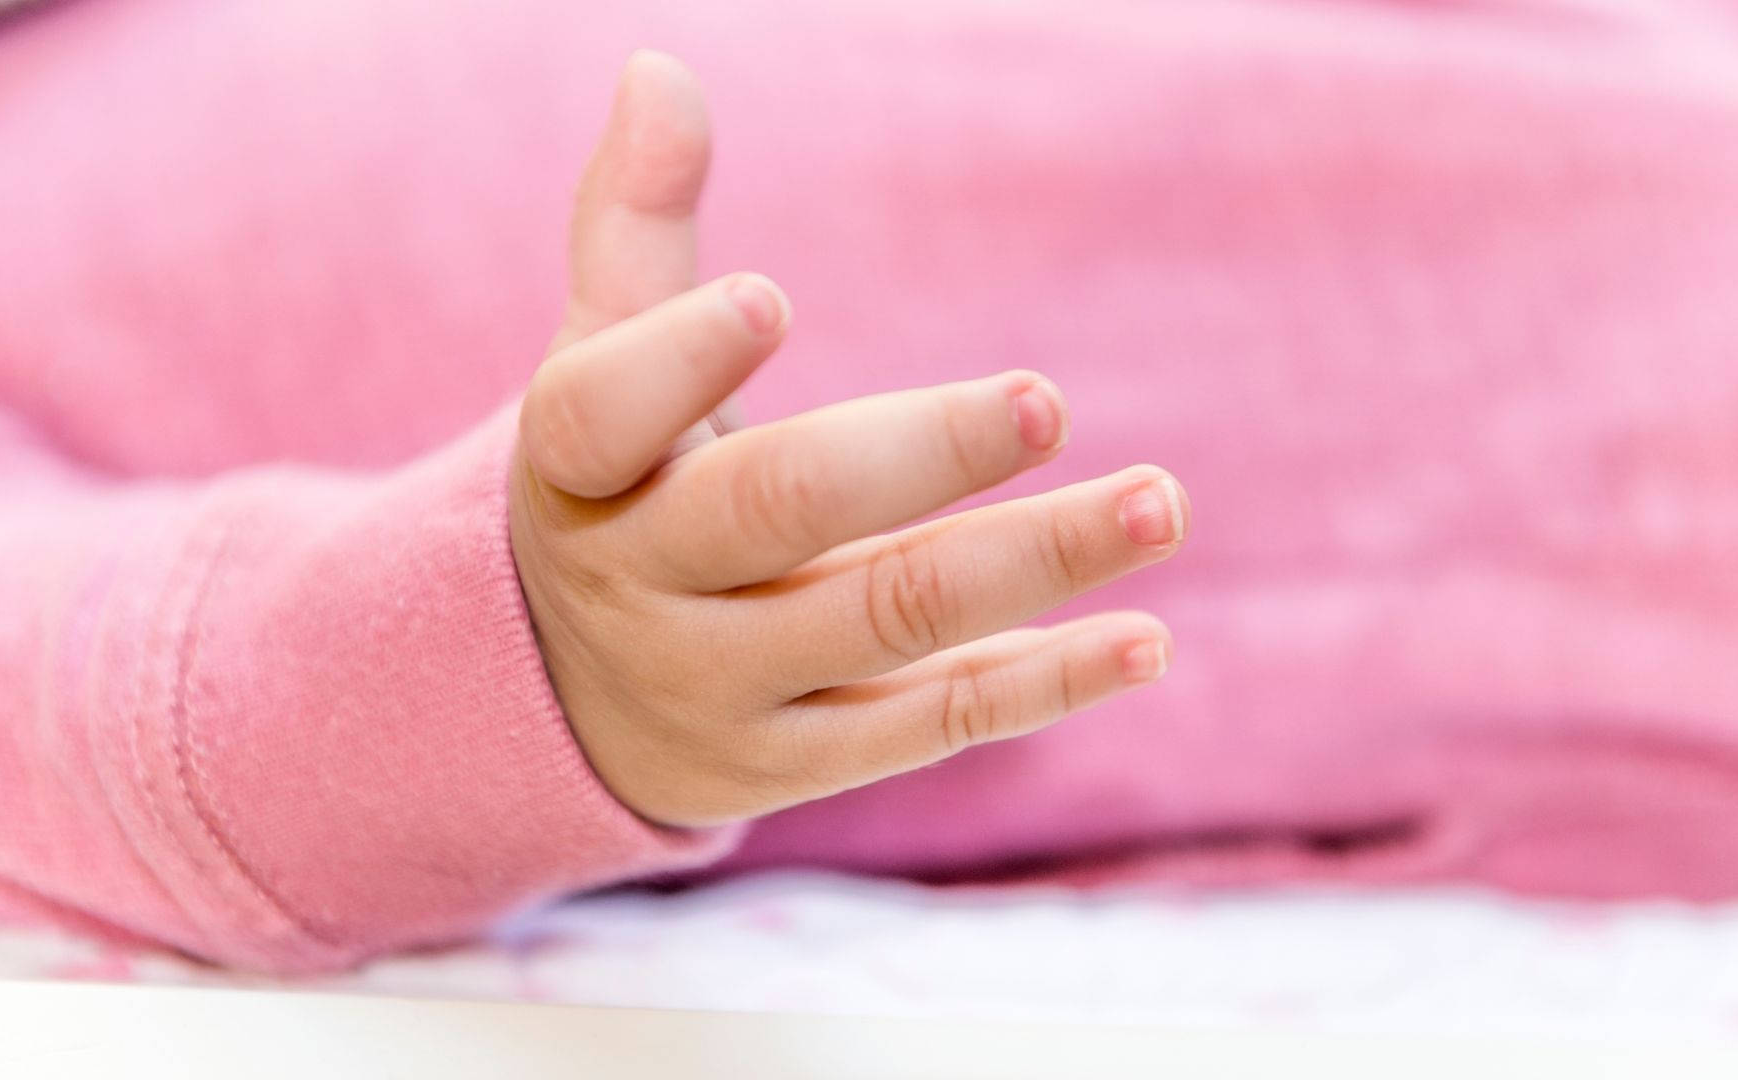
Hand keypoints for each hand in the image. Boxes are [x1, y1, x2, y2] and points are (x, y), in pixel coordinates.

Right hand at [509, 52, 1188, 826]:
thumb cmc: (625, 490)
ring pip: (887, 618)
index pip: (605, 412)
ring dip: (1032, 560)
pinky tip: (1143, 639)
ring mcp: (721, 686)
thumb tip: (662, 69)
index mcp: (582, 468)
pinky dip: (1043, 681)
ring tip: (1160, 502)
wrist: (577, 700)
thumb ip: (638, 230)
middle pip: (778, 510)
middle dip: (918, 454)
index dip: (680, 361)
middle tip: (1046, 399)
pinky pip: (932, 722)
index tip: (773, 299)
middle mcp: (642, 583)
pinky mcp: (799, 761)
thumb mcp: (602, 370)